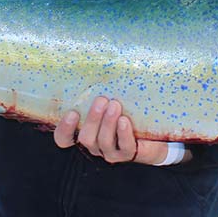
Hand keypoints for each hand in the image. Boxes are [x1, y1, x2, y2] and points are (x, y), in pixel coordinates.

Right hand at [53, 97, 170, 165]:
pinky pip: (123, 147)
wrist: (153, 131)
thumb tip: (98, 62)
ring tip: (115, 105)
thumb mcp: (111, 98)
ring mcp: (110, 152)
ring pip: (103, 142)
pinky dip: (123, 133)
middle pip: (85, 138)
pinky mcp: (128, 154)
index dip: (64, 129)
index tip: (72, 113)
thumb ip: (102, 89)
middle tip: (101, 100)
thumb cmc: (127, 110)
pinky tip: (124, 120)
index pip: (64, 138)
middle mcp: (95, 144)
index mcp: (85, 131)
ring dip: (108, 123)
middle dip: (93, 119)